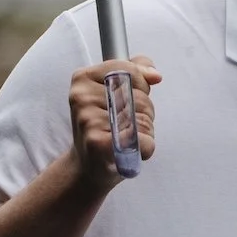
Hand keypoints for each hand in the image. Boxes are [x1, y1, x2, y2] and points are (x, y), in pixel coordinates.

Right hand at [67, 54, 157, 196]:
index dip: (140, 84)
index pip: (128, 69)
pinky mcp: (99, 144)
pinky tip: (131, 150)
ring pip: (144, 118)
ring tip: (125, 137)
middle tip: (125, 124)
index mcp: (83, 78)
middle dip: (144, 111)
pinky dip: (146, 147)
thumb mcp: (111, 91)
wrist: (87, 166)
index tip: (132, 96)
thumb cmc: (104, 126)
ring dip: (145, 130)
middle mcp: (82, 97)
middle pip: (140, 96)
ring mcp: (89, 120)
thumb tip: (154, 75)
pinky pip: (143, 140)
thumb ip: (133, 71)